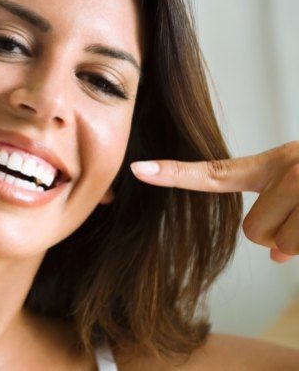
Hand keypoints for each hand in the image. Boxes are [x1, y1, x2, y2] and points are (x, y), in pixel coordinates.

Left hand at [130, 142, 298, 262]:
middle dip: (276, 236)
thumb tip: (275, 256)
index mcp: (270, 164)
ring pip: (276, 243)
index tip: (138, 169)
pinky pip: (294, 247)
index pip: (214, 174)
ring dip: (297, 242)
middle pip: (250, 231)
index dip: (172, 174)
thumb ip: (279, 213)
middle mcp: (282, 168)